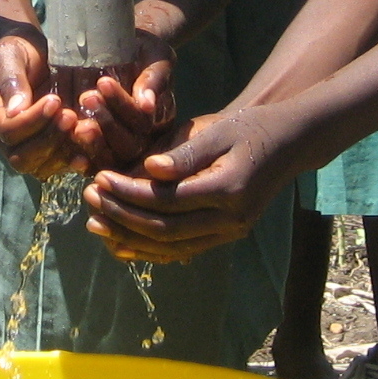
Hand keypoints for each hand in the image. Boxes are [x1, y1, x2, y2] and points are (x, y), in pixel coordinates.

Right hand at [0, 25, 82, 177]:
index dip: (32, 121)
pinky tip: (90, 149)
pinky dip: (74, 160)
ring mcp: (27, 147)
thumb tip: (16, 110)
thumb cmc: (18, 50)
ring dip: (64, 151)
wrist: (34, 52)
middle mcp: (6, 138)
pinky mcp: (49, 149)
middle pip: (22, 157)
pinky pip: (59, 165)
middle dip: (48, 139)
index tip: (54, 100)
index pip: (7, 131)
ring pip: (41, 166)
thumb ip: (12, 81)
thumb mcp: (10, 56)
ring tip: (83, 128)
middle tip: (70, 115)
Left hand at [66, 33, 176, 172]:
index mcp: (160, 119)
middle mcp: (144, 139)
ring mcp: (122, 148)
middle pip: (128, 145)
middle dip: (106, 122)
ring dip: (90, 139)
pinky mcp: (100, 151)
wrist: (128, 51)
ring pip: (110, 157)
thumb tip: (147, 105)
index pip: (142, 120)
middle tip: (86, 96)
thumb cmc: (145, 53)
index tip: (103, 81)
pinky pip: (91, 160)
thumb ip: (154, 80)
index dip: (122, 104)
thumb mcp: (156, 58)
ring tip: (70, 117)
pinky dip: (78, 154)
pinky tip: (66, 136)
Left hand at [82, 103, 303, 263]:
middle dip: (122, 216)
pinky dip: (150, 250)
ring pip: (172, 247)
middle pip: (166, 229)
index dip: (129, 192)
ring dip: (130, 239)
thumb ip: (186, 154)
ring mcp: (230, 232)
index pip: (168, 200)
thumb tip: (149, 169)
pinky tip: (122, 244)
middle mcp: (231, 219)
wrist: (288, 144)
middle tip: (89, 197)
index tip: (100, 177)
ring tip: (95, 224)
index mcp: (228, 189)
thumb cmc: (250, 127)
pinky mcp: (225, 236)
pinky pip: (183, 250)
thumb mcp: (219, 130)